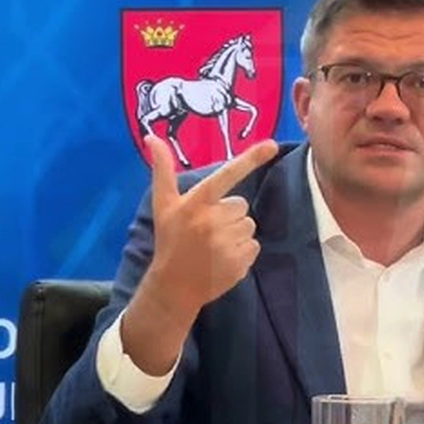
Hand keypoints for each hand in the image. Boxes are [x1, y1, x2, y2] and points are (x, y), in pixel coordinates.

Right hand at [121, 135, 277, 375]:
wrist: (174, 286)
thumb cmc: (170, 239)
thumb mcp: (163, 204)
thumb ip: (162, 170)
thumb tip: (152, 137)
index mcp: (196, 203)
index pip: (228, 174)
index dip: (251, 159)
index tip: (272, 145)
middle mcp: (212, 221)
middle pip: (241, 205)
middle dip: (228, 215)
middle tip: (207, 229)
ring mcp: (227, 243)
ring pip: (248, 225)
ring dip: (236, 233)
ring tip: (213, 245)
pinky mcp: (239, 262)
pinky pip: (253, 245)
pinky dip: (242, 251)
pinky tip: (223, 258)